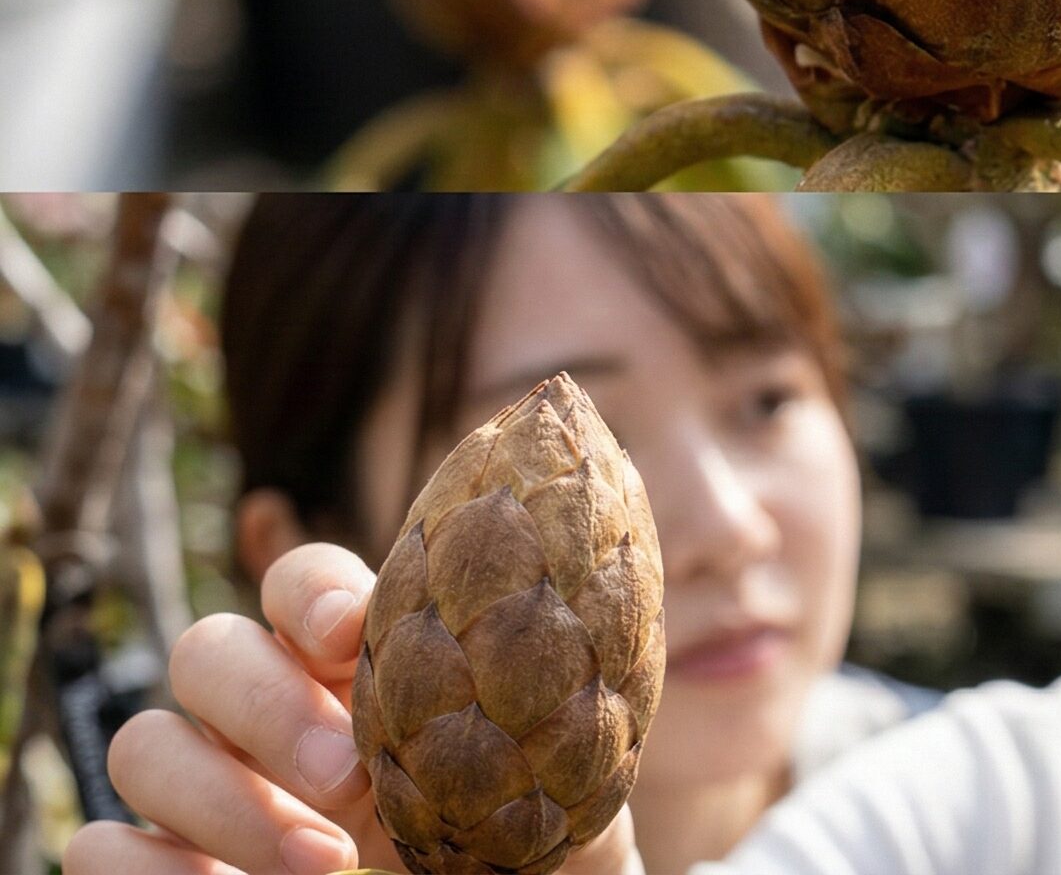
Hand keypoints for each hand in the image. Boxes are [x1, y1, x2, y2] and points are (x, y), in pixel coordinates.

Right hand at [64, 543, 639, 874]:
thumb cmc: (538, 839)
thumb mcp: (564, 759)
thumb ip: (550, 685)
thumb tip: (595, 586)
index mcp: (365, 656)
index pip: (300, 579)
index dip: (313, 591)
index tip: (361, 634)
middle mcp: (277, 708)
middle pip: (207, 650)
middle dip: (266, 702)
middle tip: (350, 774)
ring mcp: (216, 791)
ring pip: (145, 742)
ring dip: (217, 797)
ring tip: (324, 863)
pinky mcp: (175, 870)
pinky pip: (100, 849)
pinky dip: (142, 865)